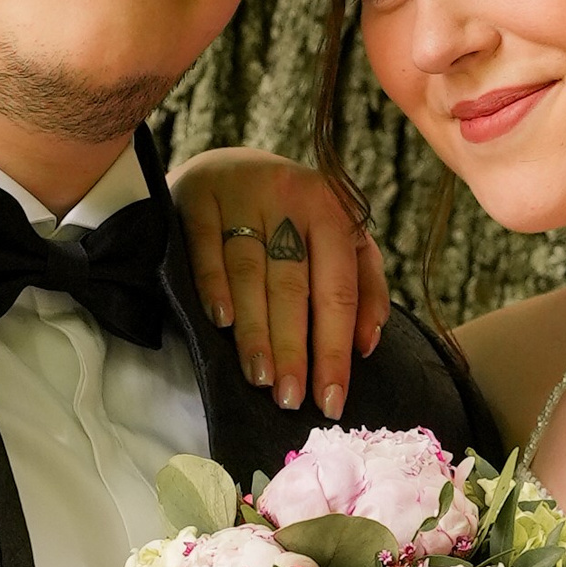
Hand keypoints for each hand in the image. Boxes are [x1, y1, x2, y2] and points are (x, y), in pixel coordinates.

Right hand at [171, 144, 390, 416]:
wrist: (231, 166)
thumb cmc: (293, 217)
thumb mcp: (339, 239)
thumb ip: (364, 286)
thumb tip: (367, 345)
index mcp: (334, 210)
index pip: (339, 291)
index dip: (335, 349)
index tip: (332, 400)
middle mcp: (291, 196)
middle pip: (293, 287)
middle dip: (294, 349)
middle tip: (290, 400)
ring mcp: (242, 193)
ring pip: (250, 273)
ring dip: (255, 330)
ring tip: (260, 377)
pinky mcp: (199, 196)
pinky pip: (206, 246)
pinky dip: (213, 285)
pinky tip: (220, 322)